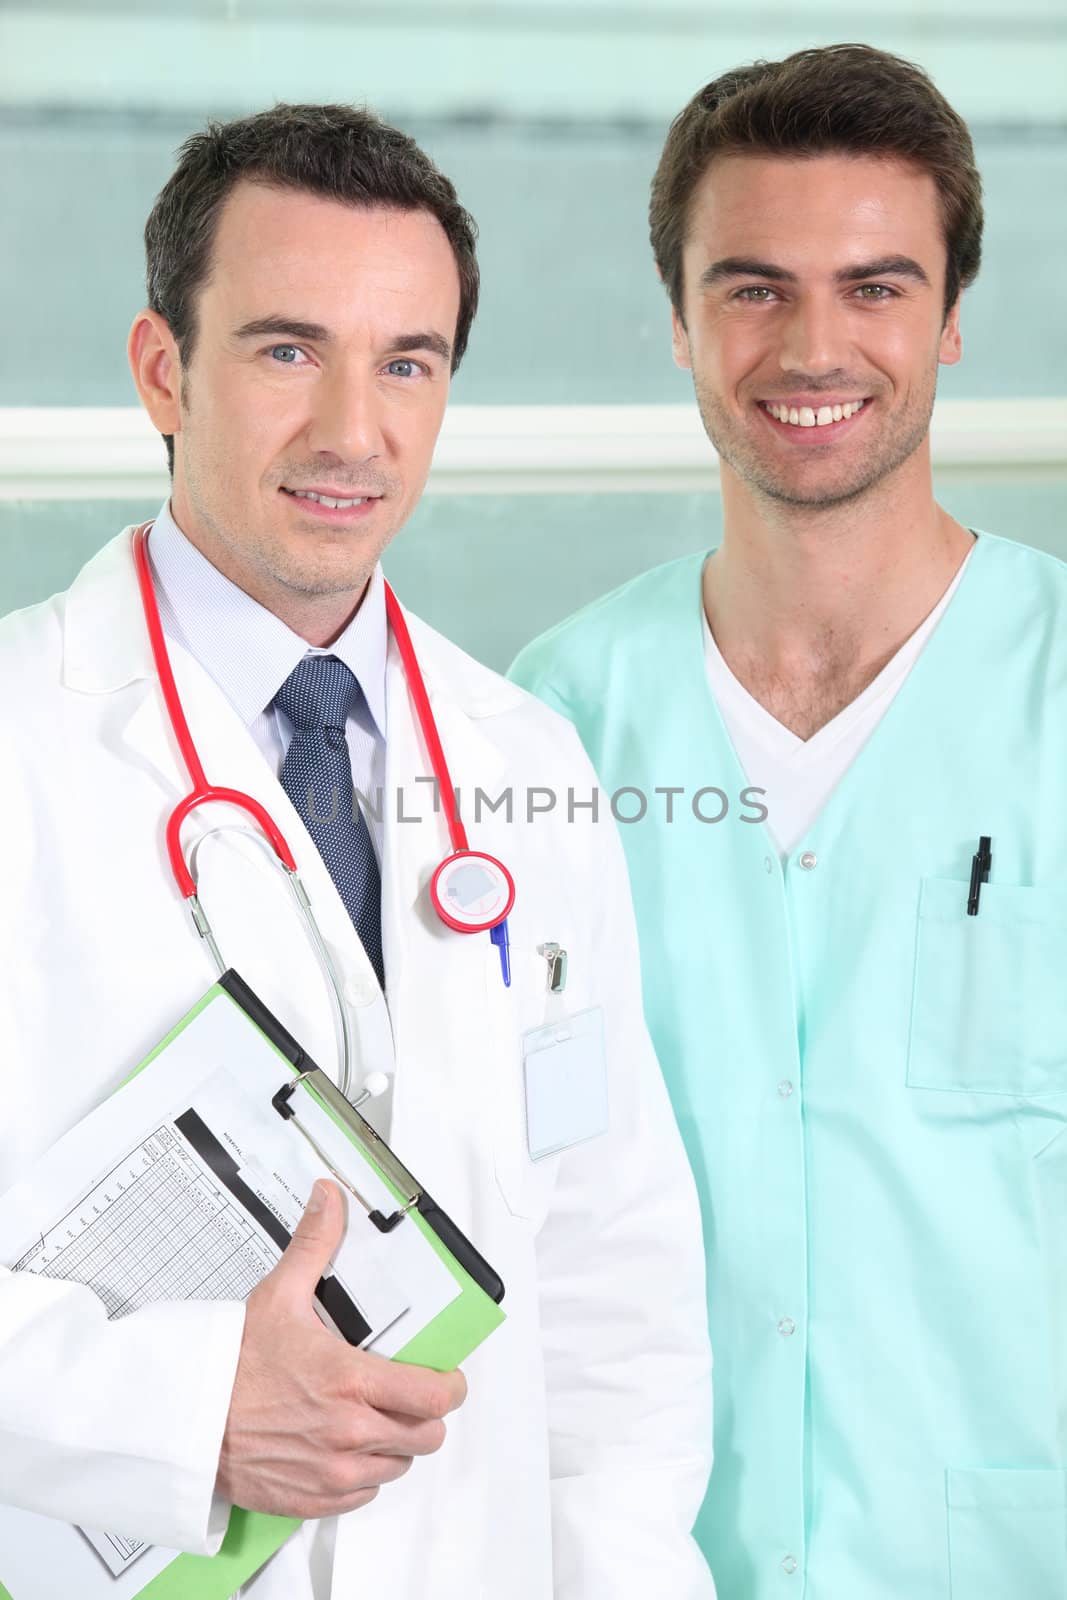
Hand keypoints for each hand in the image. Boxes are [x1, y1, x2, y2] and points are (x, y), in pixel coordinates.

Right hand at [216, 1179, 466, 1518]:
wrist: (185, 1421)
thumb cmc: (230, 1365)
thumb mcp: (278, 1295)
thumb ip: (315, 1244)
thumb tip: (330, 1198)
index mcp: (350, 1381)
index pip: (434, 1397)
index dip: (449, 1387)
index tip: (446, 1377)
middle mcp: (348, 1432)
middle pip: (426, 1436)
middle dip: (424, 1414)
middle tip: (409, 1395)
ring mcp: (332, 1471)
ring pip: (398, 1466)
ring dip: (394, 1444)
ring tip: (373, 1417)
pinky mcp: (313, 1498)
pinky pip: (364, 1493)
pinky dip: (363, 1474)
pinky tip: (345, 1447)